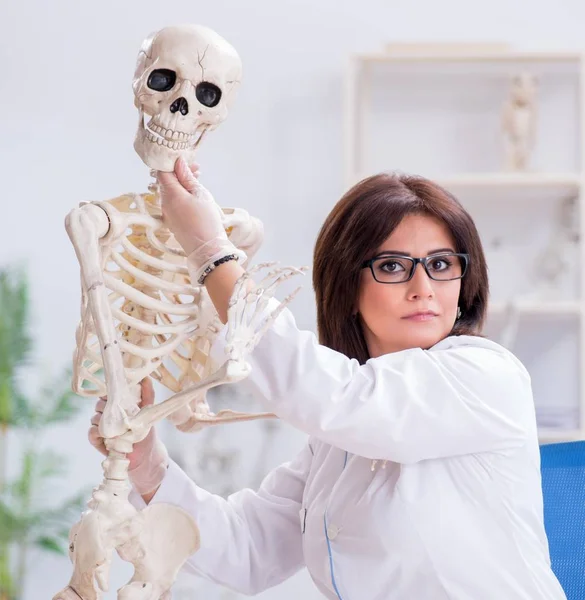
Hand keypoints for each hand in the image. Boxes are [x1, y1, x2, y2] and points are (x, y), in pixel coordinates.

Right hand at [88, 378, 168, 494]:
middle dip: (106, 406)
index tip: (117, 394)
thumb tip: (146, 377)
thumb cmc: (144, 429)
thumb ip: (147, 394)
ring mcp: (100, 426)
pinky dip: (97, 431)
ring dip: (103, 419)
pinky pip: (91, 431)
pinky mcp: (96, 439)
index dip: (110, 393)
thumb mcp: (148, 410)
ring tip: (117, 424)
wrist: (144, 452)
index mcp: (116, 405)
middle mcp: (106, 414)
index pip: (107, 394)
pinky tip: (107, 434)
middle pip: (98, 405)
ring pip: (94, 417)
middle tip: (118, 410)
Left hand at [157, 157, 244, 282]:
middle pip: (166, 182)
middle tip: (198, 170)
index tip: (187, 161)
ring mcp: (167, 213)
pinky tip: (194, 196)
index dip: (173, 163)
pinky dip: (182, 196)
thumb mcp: (201, 194)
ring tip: (198, 182)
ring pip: (170, 192)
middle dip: (179, 173)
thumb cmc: (207, 221)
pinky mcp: (172, 221)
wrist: (208, 250)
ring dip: (182, 184)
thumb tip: (179, 163)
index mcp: (170, 194)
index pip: (163, 171)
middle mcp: (164, 203)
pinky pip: (173, 203)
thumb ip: (188, 177)